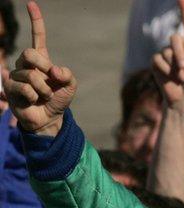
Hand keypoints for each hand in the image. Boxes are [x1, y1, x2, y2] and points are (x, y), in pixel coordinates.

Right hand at [3, 1, 76, 135]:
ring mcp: (16, 75)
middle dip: (43, 66)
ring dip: (43, 88)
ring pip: (30, 75)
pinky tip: (34, 101)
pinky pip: (25, 88)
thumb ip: (67, 74)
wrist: (50, 118)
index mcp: (43, 60)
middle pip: (29, 53)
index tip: (31, 4)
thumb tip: (53, 68)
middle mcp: (27, 64)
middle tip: (50, 78)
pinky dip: (35, 96)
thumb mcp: (70, 85)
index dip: (36, 21)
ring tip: (44, 96)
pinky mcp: (10, 88)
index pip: (38, 37)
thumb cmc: (58, 99)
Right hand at [152, 0, 183, 110]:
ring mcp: (165, 53)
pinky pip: (158, 60)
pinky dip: (165, 70)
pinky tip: (171, 78)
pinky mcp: (156, 62)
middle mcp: (177, 45)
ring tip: (181, 78)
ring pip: (166, 51)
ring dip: (175, 66)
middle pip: (174, 38)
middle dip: (180, 53)